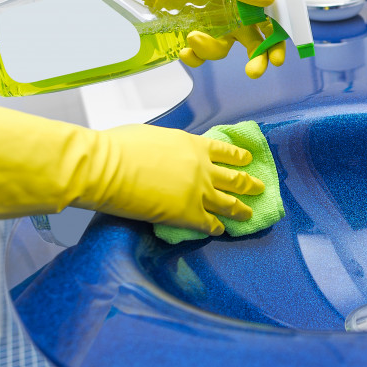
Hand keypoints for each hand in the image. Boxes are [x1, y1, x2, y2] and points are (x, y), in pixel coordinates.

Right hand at [0, 102, 263, 233]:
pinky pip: (210, 224)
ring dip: (241, 208)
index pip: (225, 151)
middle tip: (260, 187)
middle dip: (249, 184)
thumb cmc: (118, 146)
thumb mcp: (152, 135)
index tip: (248, 160)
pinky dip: (217, 228)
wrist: (106, 167)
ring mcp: (198, 192)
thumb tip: (165, 153)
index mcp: (194, 145)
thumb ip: (168, 146)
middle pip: (234, 178)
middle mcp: (203, 168)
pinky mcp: (187, 214)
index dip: (238, 157)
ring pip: (229, 202)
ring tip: (251, 213)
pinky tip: (222, 231)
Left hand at [179, 21, 286, 78]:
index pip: (266, 22)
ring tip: (192, 37)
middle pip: (251, 43)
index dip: (274, 41)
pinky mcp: (188, 34)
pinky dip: (193, 56)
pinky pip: (198, 55)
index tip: (276, 59)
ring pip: (221, 50)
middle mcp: (228, 13)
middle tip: (253, 72)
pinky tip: (184, 50)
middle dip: (255, 59)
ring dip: (210, 50)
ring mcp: (209, 25)